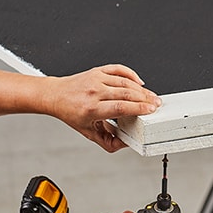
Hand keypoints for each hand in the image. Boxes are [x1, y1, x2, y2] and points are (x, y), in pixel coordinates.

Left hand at [45, 64, 161, 151]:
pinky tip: (139, 82)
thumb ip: (108, 142)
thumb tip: (126, 143)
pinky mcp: (98, 71)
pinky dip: (131, 74)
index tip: (150, 110)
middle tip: (156, 103)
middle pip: (126, 94)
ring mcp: (96, 79)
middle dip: (145, 99)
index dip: (138, 108)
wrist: (56, 95)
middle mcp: (94, 92)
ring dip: (142, 89)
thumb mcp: (88, 133)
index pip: (120, 107)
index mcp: (91, 109)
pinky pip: (119, 69)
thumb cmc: (72, 113)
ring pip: (125, 82)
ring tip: (151, 96)